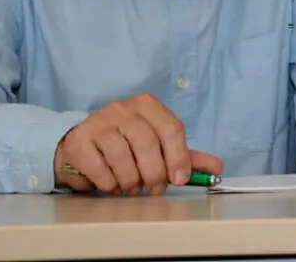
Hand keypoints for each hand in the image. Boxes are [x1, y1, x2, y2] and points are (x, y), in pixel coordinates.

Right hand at [53, 93, 222, 194]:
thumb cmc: (126, 146)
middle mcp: (123, 108)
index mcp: (148, 105)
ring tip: (132, 186)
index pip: (171, 128)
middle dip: (154, 173)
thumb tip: (217, 168)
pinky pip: (99, 168)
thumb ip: (186, 156)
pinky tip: (112, 184)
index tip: (180, 179)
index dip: (179, 156)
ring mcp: (98, 121)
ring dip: (131, 180)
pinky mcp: (79, 140)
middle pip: (147, 143)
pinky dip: (109, 183)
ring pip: (122, 157)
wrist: (82, 146)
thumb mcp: (159, 147)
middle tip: (155, 189)